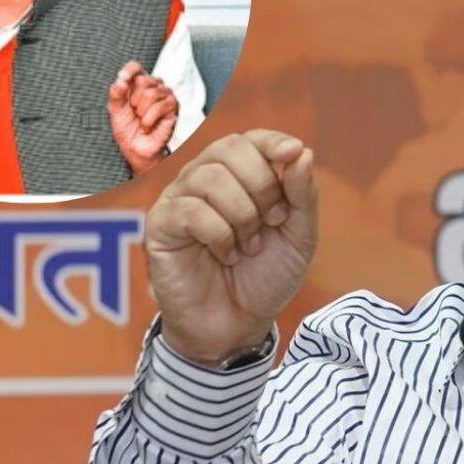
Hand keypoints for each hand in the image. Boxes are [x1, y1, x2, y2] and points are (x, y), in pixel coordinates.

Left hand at [108, 61, 178, 173]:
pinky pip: (159, 107)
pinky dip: (149, 120)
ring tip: (141, 120)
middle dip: (133, 100)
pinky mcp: (173, 106)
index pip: (135, 67)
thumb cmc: (127, 129)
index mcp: (138, 84)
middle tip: (134, 113)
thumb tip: (121, 80)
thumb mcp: (115, 110)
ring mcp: (165, 95)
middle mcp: (154, 86)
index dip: (129, 70)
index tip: (122, 79)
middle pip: (141, 80)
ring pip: (150, 94)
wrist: (136, 149)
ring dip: (141, 112)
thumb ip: (116, 94)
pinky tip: (148, 126)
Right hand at [146, 130, 317, 365]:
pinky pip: (190, 210)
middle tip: (273, 222)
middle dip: (262, 184)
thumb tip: (301, 151)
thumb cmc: (265, 277)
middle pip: (229, 148)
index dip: (272, 141)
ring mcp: (180, 200)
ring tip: (249, 246)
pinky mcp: (161, 225)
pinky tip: (227, 255)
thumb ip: (302, 194)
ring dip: (242, 214)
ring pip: (209, 177)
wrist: (239, 325)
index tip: (294, 153)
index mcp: (240, 176)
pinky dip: (219, 234)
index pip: (251, 139)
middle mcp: (206, 180)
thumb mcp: (298, 237)